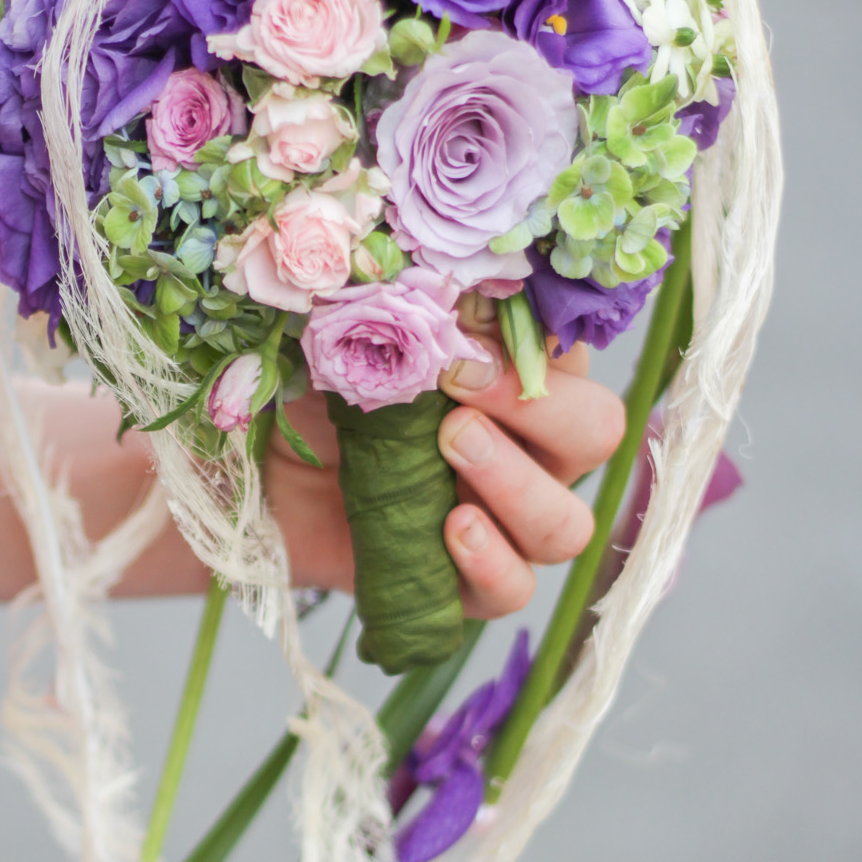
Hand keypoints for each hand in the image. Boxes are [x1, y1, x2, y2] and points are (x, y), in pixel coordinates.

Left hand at [264, 333, 624, 618]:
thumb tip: (417, 272)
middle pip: (596, 431)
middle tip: (459, 391)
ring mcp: (508, 524)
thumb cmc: (320, 398)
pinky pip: (512, 589)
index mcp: (521, 376)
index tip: (464, 327)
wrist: (266, 480)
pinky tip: (452, 530)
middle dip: (539, 409)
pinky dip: (490, 562)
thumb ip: (396, 313)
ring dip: (517, 485)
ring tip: (453, 451)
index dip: (532, 337)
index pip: (569, 348)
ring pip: (567, 522)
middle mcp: (532, 451)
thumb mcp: (350, 343)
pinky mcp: (468, 583)